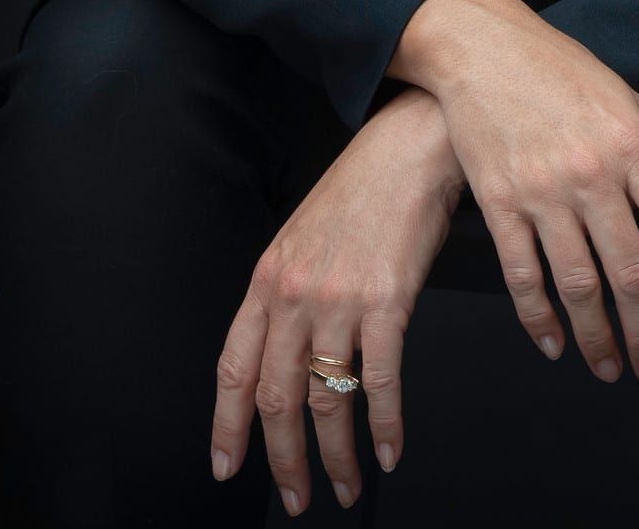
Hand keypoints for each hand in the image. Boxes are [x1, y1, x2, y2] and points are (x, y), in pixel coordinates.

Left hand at [210, 83, 465, 513]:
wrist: (412, 145)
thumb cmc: (365, 185)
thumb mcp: (305, 233)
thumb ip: (290, 290)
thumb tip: (291, 350)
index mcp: (268, 276)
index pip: (235, 367)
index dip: (228, 424)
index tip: (227, 465)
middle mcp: (295, 293)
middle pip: (276, 396)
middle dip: (283, 459)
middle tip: (297, 497)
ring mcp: (339, 298)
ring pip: (325, 399)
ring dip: (335, 455)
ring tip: (345, 486)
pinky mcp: (387, 300)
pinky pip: (379, 381)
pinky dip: (384, 425)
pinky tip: (389, 449)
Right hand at [414, 0, 638, 387]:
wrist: (486, 48)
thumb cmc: (565, 75)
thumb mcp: (632, 109)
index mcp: (633, 147)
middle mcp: (591, 173)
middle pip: (631, 273)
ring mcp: (541, 190)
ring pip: (578, 286)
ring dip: (598, 339)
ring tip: (612, 369)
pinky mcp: (498, 201)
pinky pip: (521, 274)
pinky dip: (538, 318)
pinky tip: (554, 344)